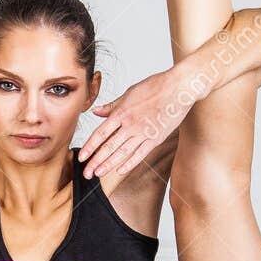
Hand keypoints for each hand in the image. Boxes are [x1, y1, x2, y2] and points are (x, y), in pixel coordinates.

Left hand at [79, 66, 200, 177]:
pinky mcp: (156, 139)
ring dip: (109, 165)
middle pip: (108, 146)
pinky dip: (129, 164)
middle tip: (86, 173)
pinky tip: (120, 171)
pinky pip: (140, 154)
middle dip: (95, 161)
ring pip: (122, 153)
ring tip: (98, 174)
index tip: (81, 157)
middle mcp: (130, 125)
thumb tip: (96, 112)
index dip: (89, 147)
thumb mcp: (130, 92)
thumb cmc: (156, 86)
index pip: (100, 133)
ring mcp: (143, 133)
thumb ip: (112, 105)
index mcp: (122, 113)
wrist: (179, 87)